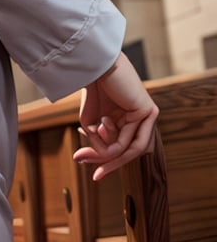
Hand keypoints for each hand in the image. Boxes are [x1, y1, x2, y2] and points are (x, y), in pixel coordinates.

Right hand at [72, 53, 158, 180]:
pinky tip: (102, 128)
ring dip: (109, 152)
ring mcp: (146, 115)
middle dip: (109, 164)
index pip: (122, 148)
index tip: (91, 173)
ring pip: (130, 149)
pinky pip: (134, 141)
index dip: (106, 163)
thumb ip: (99, 143)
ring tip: (91, 139)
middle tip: (94, 175)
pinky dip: (116, 142)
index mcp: (128, 119)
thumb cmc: (91, 89)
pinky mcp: (149, 111)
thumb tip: (102, 160)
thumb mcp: (91, 124)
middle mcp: (139, 118)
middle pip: (127, 152)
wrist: (94, 66)